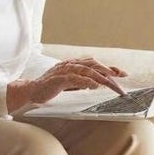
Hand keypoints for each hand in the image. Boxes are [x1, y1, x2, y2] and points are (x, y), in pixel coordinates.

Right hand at [7, 57, 127, 110]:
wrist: (31, 91)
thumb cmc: (49, 88)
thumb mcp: (69, 83)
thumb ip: (81, 81)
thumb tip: (96, 83)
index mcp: (72, 64)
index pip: (94, 63)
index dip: (109, 67)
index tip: (122, 73)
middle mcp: (69, 64)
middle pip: (94, 65)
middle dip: (109, 71)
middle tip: (122, 77)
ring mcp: (64, 71)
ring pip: (87, 70)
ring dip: (101, 76)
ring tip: (112, 82)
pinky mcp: (59, 79)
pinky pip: (76, 79)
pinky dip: (87, 81)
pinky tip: (95, 85)